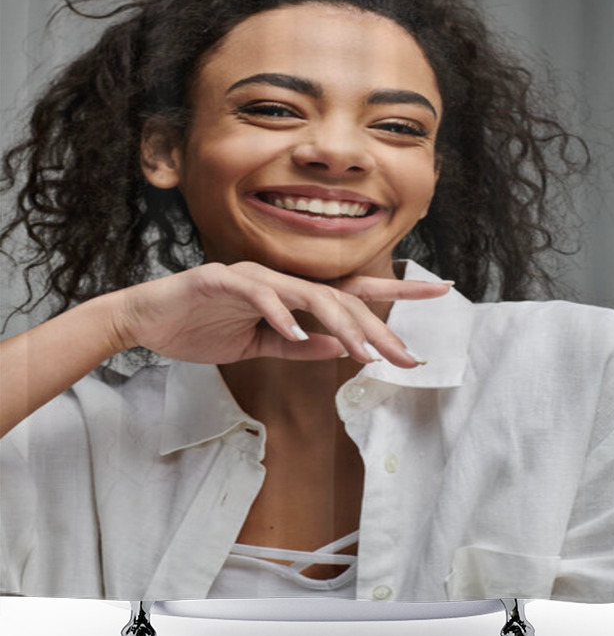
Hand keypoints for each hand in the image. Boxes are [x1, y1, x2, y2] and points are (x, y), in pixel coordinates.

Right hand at [110, 261, 450, 367]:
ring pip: (309, 295)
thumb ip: (300, 346)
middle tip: (407, 357)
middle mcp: (281, 281)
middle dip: (377, 328)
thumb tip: (342, 351)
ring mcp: (253, 278)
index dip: (400, 290)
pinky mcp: (222, 281)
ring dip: (339, 325)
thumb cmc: (204, 327)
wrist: (149, 319)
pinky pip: (259, 297)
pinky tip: (296, 335)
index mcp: (293, 295)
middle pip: (341, 298)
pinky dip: (278, 316)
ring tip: (364, 355)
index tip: (441, 291)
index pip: (355, 291)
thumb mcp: (261, 345)